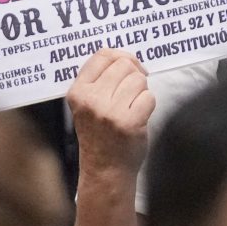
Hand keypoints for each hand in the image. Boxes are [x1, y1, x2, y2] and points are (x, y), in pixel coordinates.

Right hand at [67, 49, 152, 176]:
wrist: (105, 170)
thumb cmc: (99, 135)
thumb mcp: (86, 105)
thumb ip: (99, 80)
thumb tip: (126, 57)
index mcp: (77, 92)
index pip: (102, 55)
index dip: (121, 57)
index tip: (129, 67)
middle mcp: (91, 100)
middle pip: (124, 65)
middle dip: (134, 75)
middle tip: (132, 92)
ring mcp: (109, 112)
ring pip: (138, 79)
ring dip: (141, 91)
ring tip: (132, 106)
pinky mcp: (129, 122)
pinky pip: (149, 96)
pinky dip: (148, 105)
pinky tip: (138, 117)